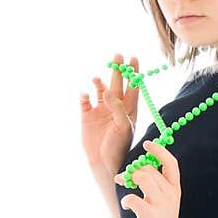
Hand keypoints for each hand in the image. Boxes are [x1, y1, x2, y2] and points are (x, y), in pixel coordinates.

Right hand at [79, 53, 139, 176]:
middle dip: (117, 70)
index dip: (133, 73)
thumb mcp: (123, 127)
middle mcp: (114, 108)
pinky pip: (84, 101)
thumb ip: (118, 108)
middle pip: (116, 84)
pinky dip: (84, 96)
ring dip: (98, 83)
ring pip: (100, 90)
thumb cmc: (118, 147)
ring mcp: (100, 111)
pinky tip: (85, 94)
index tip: (133, 58)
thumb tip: (107, 91)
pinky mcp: (87, 116)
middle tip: (118, 55)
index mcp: (128, 110)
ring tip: (96, 79)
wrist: (103, 163)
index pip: (132, 87)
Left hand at [114, 140, 181, 217]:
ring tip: (123, 186)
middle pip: (149, 170)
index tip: (147, 144)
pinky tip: (126, 205)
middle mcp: (170, 195)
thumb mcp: (163, 204)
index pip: (170, 163)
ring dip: (128, 179)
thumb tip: (134, 171)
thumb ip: (154, 187)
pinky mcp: (149, 215)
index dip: (159, 151)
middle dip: (133, 170)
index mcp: (175, 190)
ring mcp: (160, 205)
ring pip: (142, 178)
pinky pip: (133, 198)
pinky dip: (126, 200)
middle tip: (122, 177)